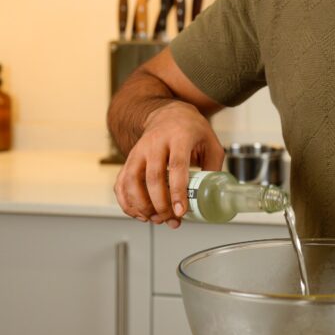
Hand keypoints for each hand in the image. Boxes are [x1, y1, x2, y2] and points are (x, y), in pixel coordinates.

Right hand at [114, 100, 224, 226]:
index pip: (177, 165)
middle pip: (153, 177)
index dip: (177, 191)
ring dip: (141, 206)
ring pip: (131, 181)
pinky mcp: (129, 159)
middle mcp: (156, 142)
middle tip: (171, 220)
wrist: (169, 114)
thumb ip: (213, 168)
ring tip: (156, 219)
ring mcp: (139, 150)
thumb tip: (211, 196)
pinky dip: (126, 202)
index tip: (180, 211)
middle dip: (160, 204)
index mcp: (180, 136)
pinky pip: (121, 182)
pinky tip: (139, 214)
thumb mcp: (211, 143)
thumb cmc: (192, 130)